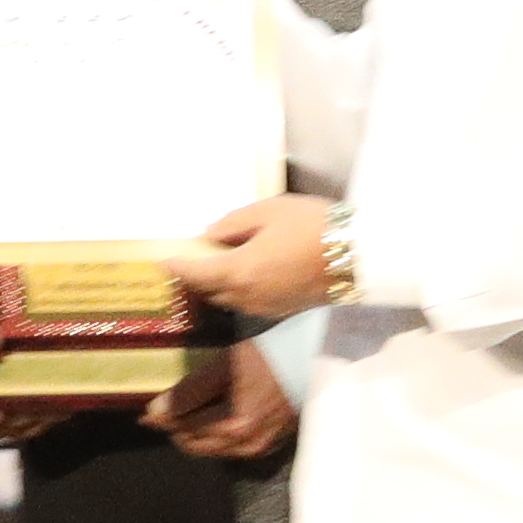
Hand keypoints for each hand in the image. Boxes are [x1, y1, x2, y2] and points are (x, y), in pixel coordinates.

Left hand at [149, 337, 295, 460]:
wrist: (313, 365)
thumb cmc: (268, 358)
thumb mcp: (223, 366)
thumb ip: (189, 391)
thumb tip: (155, 410)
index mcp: (233, 425)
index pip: (184, 429)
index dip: (161, 420)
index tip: (144, 413)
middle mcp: (245, 445)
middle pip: (195, 446)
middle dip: (176, 430)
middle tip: (162, 412)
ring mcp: (259, 449)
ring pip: (213, 450)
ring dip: (195, 435)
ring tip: (186, 412)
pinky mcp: (269, 447)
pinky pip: (231, 450)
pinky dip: (216, 437)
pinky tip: (214, 418)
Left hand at [167, 195, 336, 320]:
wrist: (361, 255)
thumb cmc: (313, 225)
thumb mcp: (268, 211)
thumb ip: (233, 225)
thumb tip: (209, 236)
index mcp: (239, 271)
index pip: (194, 274)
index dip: (175, 266)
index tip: (161, 259)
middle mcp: (248, 297)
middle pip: (207, 291)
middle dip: (192, 277)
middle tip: (183, 260)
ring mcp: (267, 308)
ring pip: (227, 300)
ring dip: (213, 285)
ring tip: (208, 264)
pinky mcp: (283, 311)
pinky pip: (247, 303)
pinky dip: (234, 290)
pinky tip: (239, 272)